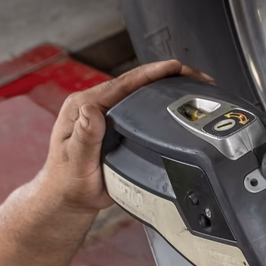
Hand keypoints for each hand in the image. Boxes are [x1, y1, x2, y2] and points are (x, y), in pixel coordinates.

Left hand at [46, 58, 211, 213]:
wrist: (69, 198)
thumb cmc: (69, 183)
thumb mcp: (77, 162)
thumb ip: (85, 137)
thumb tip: (91, 111)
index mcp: (82, 106)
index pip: (122, 83)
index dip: (151, 73)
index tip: (175, 67)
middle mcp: (93, 104)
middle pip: (135, 82)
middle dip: (167, 76)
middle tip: (196, 78)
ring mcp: (104, 113)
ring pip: (139, 92)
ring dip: (166, 87)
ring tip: (194, 86)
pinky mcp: (114, 123)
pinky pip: (139, 106)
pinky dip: (160, 101)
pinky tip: (177, 103)